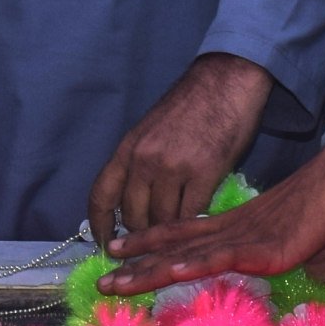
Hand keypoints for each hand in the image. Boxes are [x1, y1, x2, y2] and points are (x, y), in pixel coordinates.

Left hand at [90, 53, 278, 248]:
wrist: (226, 81)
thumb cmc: (189, 105)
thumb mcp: (150, 130)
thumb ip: (138, 163)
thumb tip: (133, 200)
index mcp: (127, 148)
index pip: (101, 195)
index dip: (99, 225)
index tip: (103, 244)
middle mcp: (145, 161)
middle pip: (133, 215)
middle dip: (140, 233)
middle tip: (151, 240)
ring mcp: (173, 168)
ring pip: (162, 220)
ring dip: (168, 231)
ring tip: (175, 233)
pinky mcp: (204, 174)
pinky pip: (191, 214)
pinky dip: (192, 223)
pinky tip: (196, 222)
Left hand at [102, 116, 324, 292]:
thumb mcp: (314, 244)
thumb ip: (315, 264)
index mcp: (235, 228)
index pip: (182, 238)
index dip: (148, 247)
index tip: (118, 255)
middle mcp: (230, 231)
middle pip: (173, 248)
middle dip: (135, 265)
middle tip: (101, 279)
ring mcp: (244, 238)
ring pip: (186, 256)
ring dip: (148, 270)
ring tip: (115, 281)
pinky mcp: (264, 247)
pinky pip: (222, 257)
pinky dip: (195, 264)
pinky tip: (170, 271)